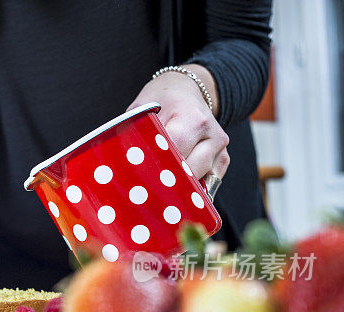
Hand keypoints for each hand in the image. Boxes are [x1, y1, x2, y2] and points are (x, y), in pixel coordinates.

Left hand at [128, 64, 229, 181]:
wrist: (186, 89)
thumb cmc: (161, 101)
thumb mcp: (142, 109)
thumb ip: (135, 133)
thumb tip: (121, 164)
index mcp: (192, 118)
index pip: (174, 153)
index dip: (154, 167)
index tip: (136, 179)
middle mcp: (212, 135)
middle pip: (188, 172)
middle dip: (166, 182)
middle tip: (143, 189)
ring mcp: (220, 148)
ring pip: (198, 181)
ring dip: (178, 187)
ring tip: (157, 187)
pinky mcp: (222, 160)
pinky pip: (207, 184)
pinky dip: (190, 188)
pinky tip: (174, 187)